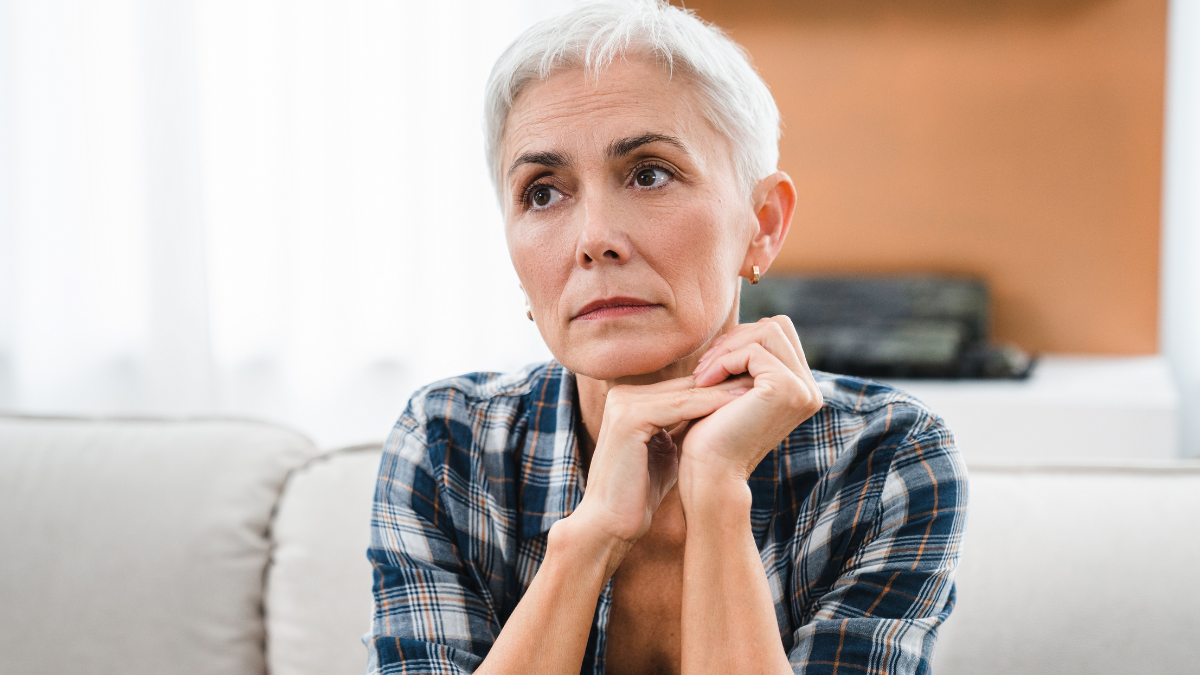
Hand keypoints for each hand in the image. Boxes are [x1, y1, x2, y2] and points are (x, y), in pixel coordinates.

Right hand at [568, 374, 752, 570]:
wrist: (609, 524)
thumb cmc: (638, 494)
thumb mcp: (665, 452)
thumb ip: (682, 429)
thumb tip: (716, 417)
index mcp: (628, 400)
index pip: (681, 388)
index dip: (717, 388)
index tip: (752, 387)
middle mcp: (622, 395)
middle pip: (683, 386)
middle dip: (723, 383)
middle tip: (762, 378)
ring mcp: (623, 404)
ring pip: (684, 393)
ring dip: (722, 391)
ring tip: (756, 387)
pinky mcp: (629, 419)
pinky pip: (678, 407)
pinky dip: (709, 406)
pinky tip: (737, 404)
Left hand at [683, 316, 823, 482]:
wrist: (709, 474)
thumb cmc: (711, 435)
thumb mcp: (733, 390)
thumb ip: (746, 362)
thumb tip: (745, 325)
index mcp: (801, 388)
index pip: (778, 334)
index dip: (741, 340)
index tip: (710, 365)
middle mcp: (810, 389)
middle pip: (778, 326)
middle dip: (736, 338)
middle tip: (705, 367)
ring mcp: (803, 389)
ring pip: (768, 330)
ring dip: (728, 348)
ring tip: (702, 375)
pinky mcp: (786, 389)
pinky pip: (753, 350)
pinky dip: (724, 361)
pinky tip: (704, 384)